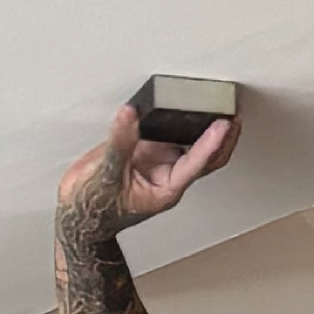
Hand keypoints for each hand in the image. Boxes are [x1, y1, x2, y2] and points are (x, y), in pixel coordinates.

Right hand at [57, 91, 236, 247]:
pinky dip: (178, 118)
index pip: (197, 162)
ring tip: (218, 100)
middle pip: (208, 155)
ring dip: (206, 125)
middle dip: (224, 135)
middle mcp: (168, 175)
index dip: (212, 142)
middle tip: (235, 109)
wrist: (78, 213)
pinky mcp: (146, 152)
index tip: (225, 123)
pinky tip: (184, 103)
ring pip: (191, 142)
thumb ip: (120, 144)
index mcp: (166, 188)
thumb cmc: (94, 207)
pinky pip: (167, 132)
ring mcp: (159, 163)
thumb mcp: (106, 176)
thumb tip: (131, 114)